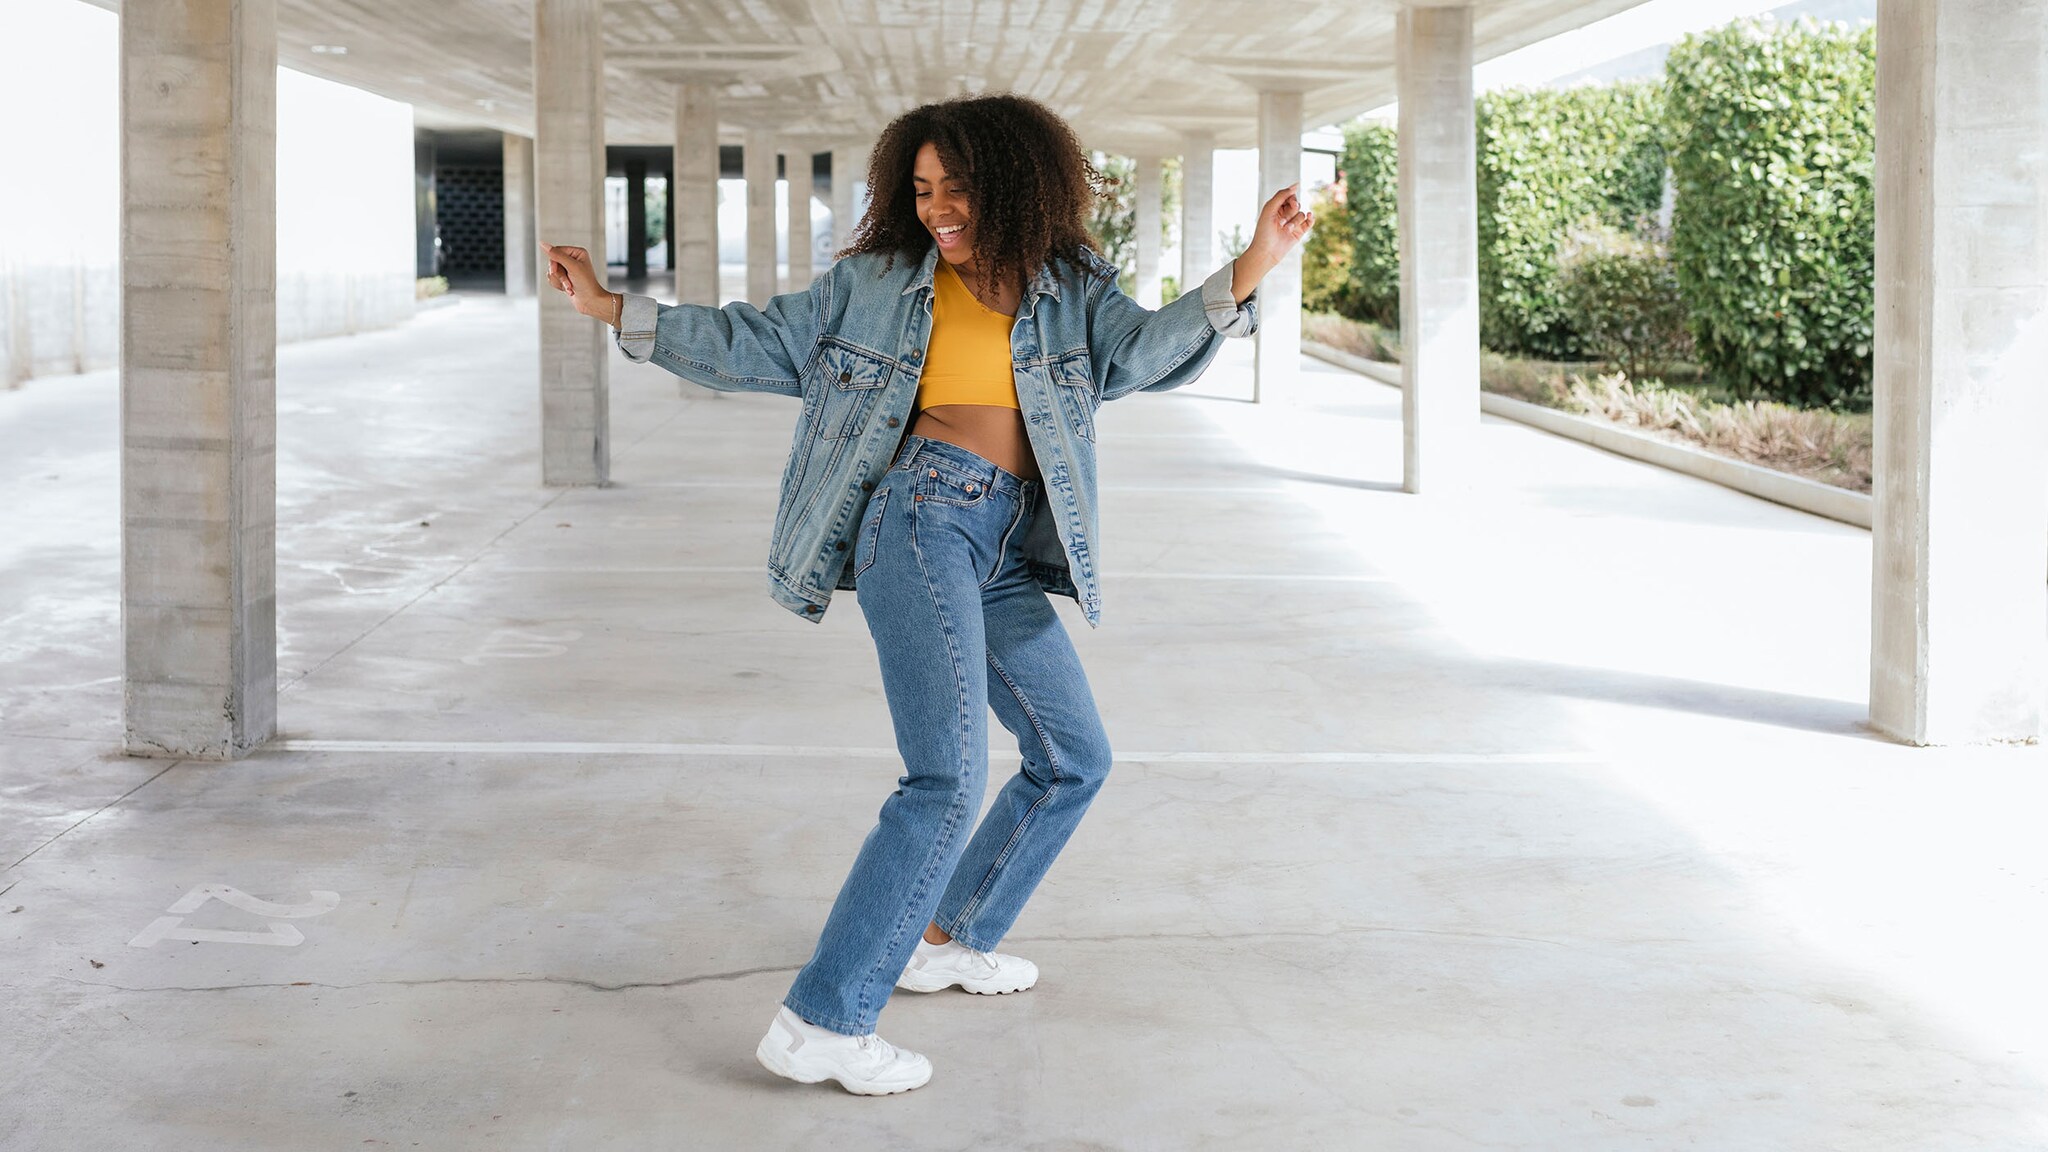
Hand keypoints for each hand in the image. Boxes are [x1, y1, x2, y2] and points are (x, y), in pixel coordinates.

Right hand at [540, 242, 617, 322]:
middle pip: (553, 262)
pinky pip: (552, 279)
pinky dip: (558, 285)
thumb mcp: (572, 267)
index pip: (556, 251)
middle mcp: (572, 259)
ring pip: (551, 272)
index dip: (553, 261)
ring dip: (559, 281)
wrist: (590, 302)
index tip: (555, 271)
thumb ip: (557, 255)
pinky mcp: (564, 278)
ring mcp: (568, 269)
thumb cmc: (586, 284)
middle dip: (559, 275)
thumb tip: (542, 244)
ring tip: (570, 288)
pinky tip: (568, 290)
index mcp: (577, 252)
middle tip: (568, 282)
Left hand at [1231, 184, 1315, 303]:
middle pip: (1297, 204)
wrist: (1266, 252)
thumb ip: (1281, 195)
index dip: (1290, 198)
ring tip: (1285, 230)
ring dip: (1294, 221)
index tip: (1288, 204)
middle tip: (1281, 221)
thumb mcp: (1270, 209)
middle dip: (1291, 211)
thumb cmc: (1264, 231)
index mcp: (1276, 207)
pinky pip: (1309, 222)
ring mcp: (1293, 223)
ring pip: (1302, 214)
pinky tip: (1310, 216)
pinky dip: (1311, 218)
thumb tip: (1296, 185)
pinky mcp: (1299, 232)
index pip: (1290, 195)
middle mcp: (1285, 214)